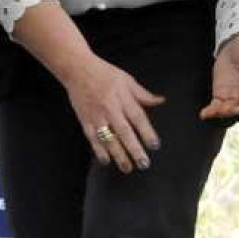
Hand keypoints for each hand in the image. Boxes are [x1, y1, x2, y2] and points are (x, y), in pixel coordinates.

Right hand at [62, 55, 165, 173]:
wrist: (77, 70)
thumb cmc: (104, 73)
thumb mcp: (127, 79)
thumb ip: (143, 94)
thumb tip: (161, 101)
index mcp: (122, 97)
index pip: (137, 118)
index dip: (147, 132)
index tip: (155, 145)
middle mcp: (110, 108)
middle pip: (124, 132)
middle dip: (134, 149)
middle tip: (144, 163)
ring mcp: (96, 116)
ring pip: (108, 139)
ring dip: (118, 155)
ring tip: (127, 168)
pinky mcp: (84, 120)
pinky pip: (92, 138)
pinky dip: (99, 150)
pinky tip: (106, 161)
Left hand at [200, 31, 238, 120]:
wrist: (235, 47)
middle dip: (235, 109)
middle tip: (226, 109)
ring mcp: (234, 95)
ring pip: (230, 108)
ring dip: (222, 112)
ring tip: (213, 112)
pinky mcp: (222, 95)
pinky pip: (217, 105)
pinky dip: (211, 111)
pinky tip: (204, 114)